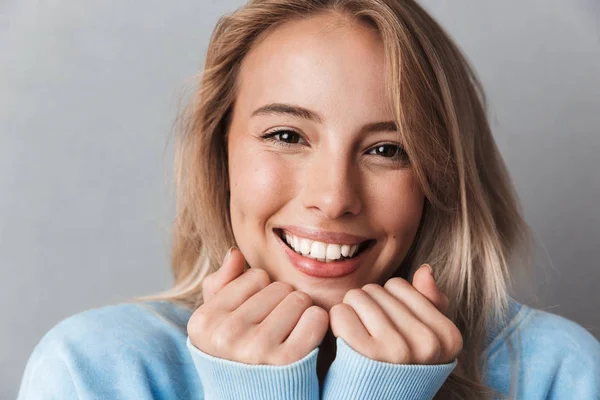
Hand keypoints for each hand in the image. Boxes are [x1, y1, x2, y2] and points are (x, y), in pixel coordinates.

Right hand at [187, 247, 328, 364]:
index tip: (256, 315)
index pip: (255, 276)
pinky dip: (317, 324)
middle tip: (277, 326)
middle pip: (279, 287)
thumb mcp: (217, 323)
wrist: (252, 398)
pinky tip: (306, 337)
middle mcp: (226, 335)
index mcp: (205, 321)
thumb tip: (235, 253)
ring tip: (289, 332)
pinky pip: (316, 318)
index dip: (262, 292)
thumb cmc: (237, 354)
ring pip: (300, 299)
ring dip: (301, 312)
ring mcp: (257, 348)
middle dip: (283, 302)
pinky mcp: (288, 361)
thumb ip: (220, 285)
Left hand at [329, 264, 462, 364]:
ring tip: (358, 335)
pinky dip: (337, 322)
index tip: (389, 327)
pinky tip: (345, 339)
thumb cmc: (397, 367)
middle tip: (369, 333)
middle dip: (367, 305)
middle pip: (376, 289)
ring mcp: (398, 350)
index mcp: (447, 337)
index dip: (387, 302)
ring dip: (350, 312)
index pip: (399, 286)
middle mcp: (427, 343)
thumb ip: (430, 303)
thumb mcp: (424, 339)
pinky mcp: (367, 356)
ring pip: (357, 297)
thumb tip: (425, 269)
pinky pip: (341, 313)